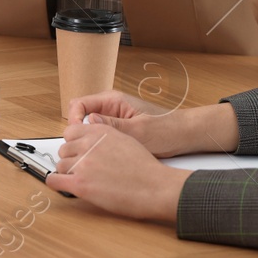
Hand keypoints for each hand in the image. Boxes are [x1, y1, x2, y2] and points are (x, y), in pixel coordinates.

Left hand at [45, 121, 188, 222]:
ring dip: (67, 173)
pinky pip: (54, 180)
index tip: (76, 151)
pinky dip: (55, 183)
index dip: (73, 143)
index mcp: (99, 131)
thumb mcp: (126, 139)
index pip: (70, 131)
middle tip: (80, 168)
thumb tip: (92, 136)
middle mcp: (88, 144)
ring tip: (80, 180)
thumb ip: (105, 136)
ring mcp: (83, 163)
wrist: (155, 187)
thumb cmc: (145, 168)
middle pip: (64, 149)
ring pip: (60, 165)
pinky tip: (61, 186)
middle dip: (70, 159)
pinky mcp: (80, 184)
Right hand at [65, 92, 219, 157]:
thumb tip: (89, 122)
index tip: (75, 136)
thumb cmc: (166, 129)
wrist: (184, 135)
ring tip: (91, 154)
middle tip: (81, 149)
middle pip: (81, 116)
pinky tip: (102, 157)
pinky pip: (100, 135)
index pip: (79, 104)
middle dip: (77, 132)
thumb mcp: (138, 130)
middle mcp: (111, 107)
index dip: (73, 120)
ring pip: (89, 128)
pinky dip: (97, 145)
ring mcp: (114, 119)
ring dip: (87, 140)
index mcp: (114, 100)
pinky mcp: (119, 130)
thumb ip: (113, 126)